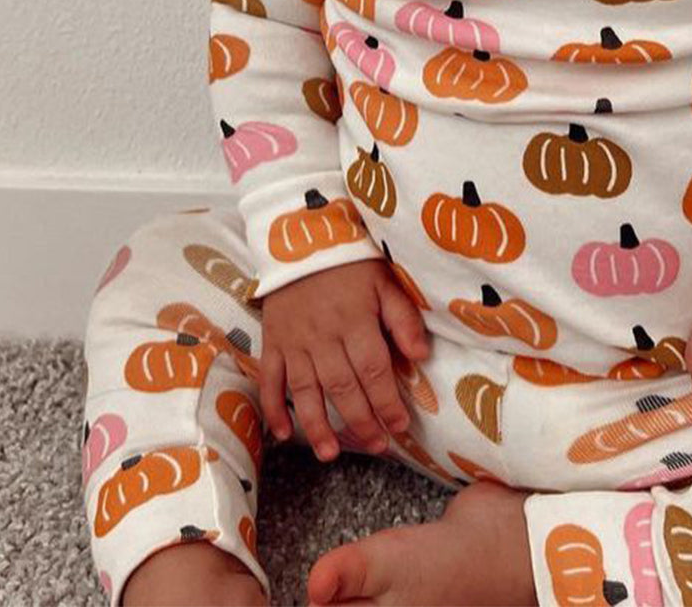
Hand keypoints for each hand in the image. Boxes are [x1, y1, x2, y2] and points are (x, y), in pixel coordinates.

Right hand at [259, 258, 430, 461]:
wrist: (301, 236)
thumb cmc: (350, 262)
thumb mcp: (384, 281)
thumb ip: (403, 319)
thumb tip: (421, 356)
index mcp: (355, 321)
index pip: (374, 370)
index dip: (387, 402)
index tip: (400, 427)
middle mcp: (324, 336)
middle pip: (343, 387)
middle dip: (361, 422)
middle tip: (377, 447)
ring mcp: (295, 341)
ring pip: (306, 391)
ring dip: (317, 426)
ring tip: (330, 454)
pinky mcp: (273, 341)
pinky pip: (270, 379)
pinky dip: (274, 408)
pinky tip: (283, 433)